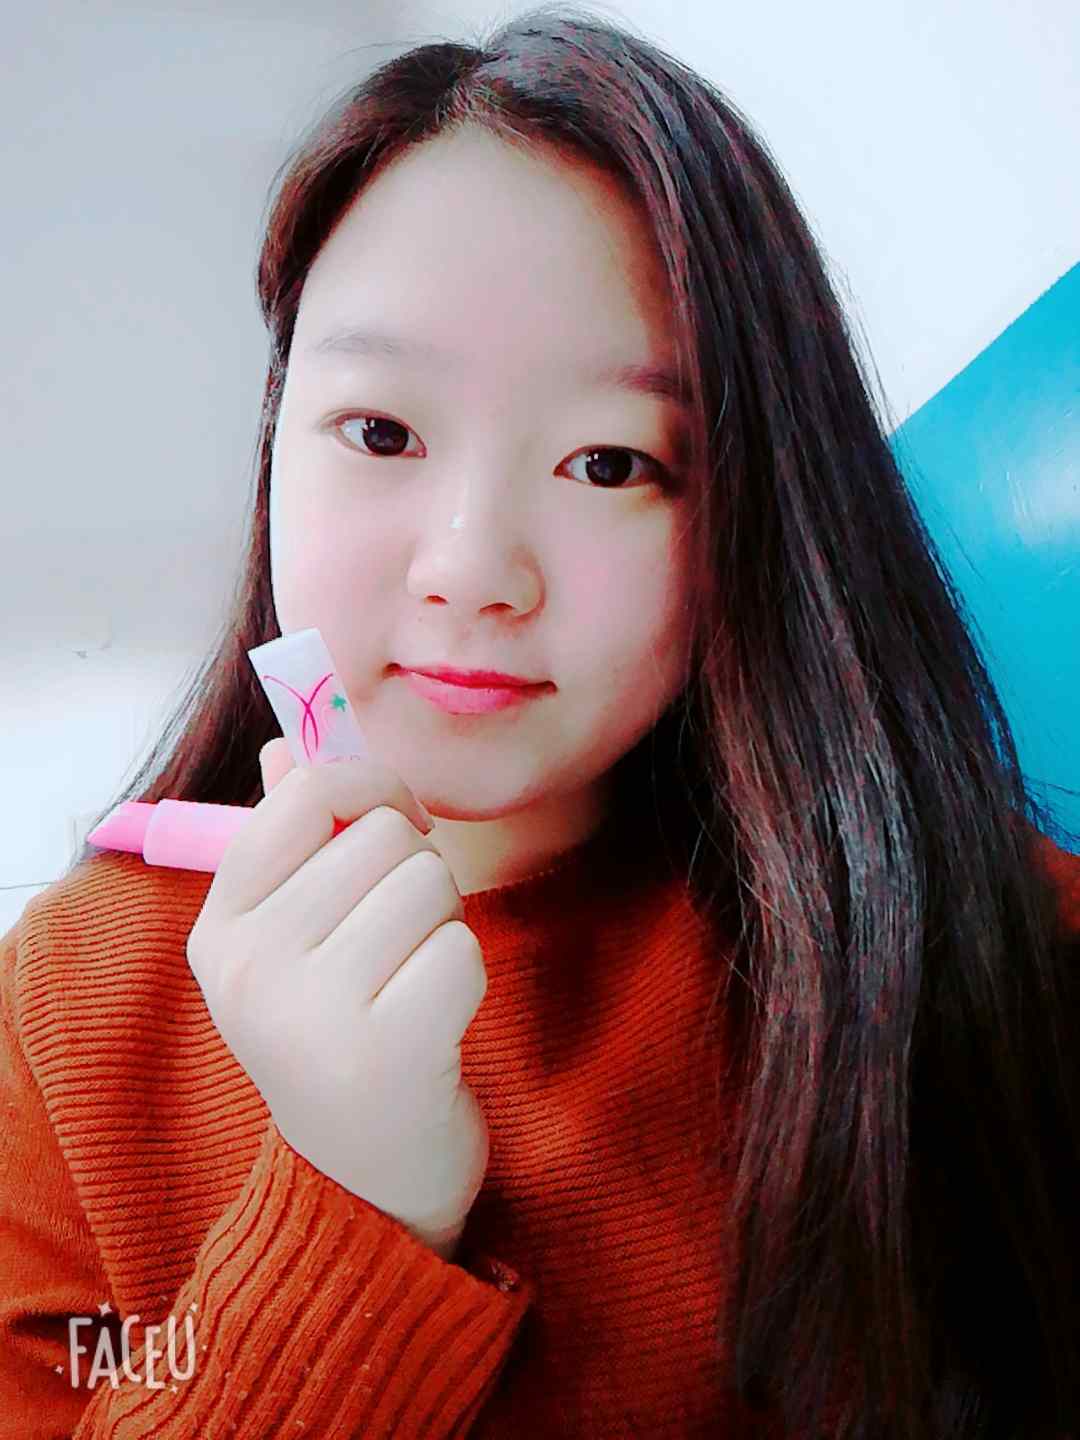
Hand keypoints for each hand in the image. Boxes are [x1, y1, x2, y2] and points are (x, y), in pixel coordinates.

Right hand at [185, 737, 489, 1261]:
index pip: (304, 794)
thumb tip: (285, 747)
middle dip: (415, 873)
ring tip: (411, 980)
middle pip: (382, 835)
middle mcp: (251, 967)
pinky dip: (463, 977)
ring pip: (428, 883)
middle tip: (398, 940)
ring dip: (442, 924)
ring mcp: (313, 1012)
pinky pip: (461, 948)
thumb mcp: (288, 943)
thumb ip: (288, 842)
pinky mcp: (388, 1051)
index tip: (398, 821)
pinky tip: (433, 1023)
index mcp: (220, 927)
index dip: (370, 789)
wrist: (365, 1182)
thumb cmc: (334, 1036)